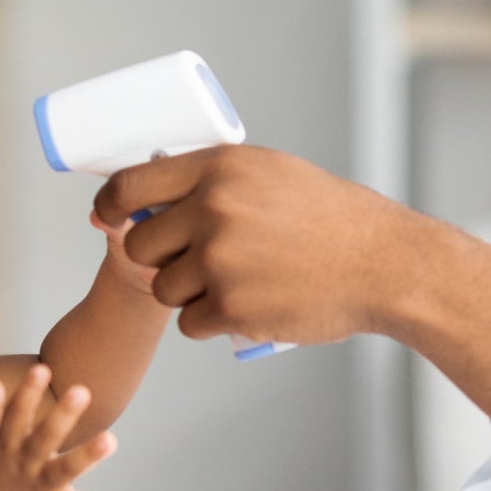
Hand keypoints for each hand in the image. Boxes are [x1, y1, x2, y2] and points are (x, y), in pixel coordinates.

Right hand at [0, 365, 130, 490]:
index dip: (28, 393)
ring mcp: (37, 488)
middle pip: (43, 439)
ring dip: (87, 457)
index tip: (43, 369)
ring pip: (63, 471)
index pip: (15, 415)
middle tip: (81, 391)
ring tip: (110, 440)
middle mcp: (22, 464)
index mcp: (3, 445)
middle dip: (61, 416)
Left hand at [94, 145, 417, 347]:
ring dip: (188, 294)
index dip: (110, 206)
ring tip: (237, 284)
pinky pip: (190, 323)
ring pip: (164, 288)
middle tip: (200, 262)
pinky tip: (248, 306)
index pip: (131, 184)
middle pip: (142, 245)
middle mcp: (213, 209)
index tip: (106, 218)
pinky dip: (212, 322)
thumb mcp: (272, 174)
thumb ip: (216, 181)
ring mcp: (220, 261)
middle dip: (161, 259)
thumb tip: (151, 197)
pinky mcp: (232, 307)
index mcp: (220, 168)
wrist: (384, 264)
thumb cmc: (332, 219)